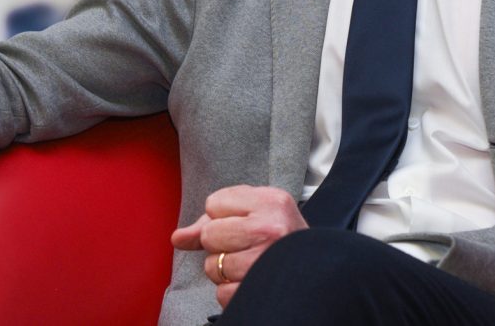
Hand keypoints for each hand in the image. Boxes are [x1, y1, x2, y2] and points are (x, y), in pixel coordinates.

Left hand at [170, 185, 307, 307]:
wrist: (317, 267)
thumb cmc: (281, 237)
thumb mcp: (255, 213)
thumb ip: (212, 219)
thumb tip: (178, 238)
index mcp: (271, 202)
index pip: (213, 203)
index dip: (223, 216)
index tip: (245, 223)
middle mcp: (271, 230)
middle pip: (209, 235)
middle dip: (221, 243)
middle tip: (246, 246)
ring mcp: (266, 262)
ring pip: (213, 266)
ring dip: (225, 269)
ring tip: (249, 264)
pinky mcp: (260, 290)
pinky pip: (222, 292)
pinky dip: (231, 291)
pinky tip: (249, 281)